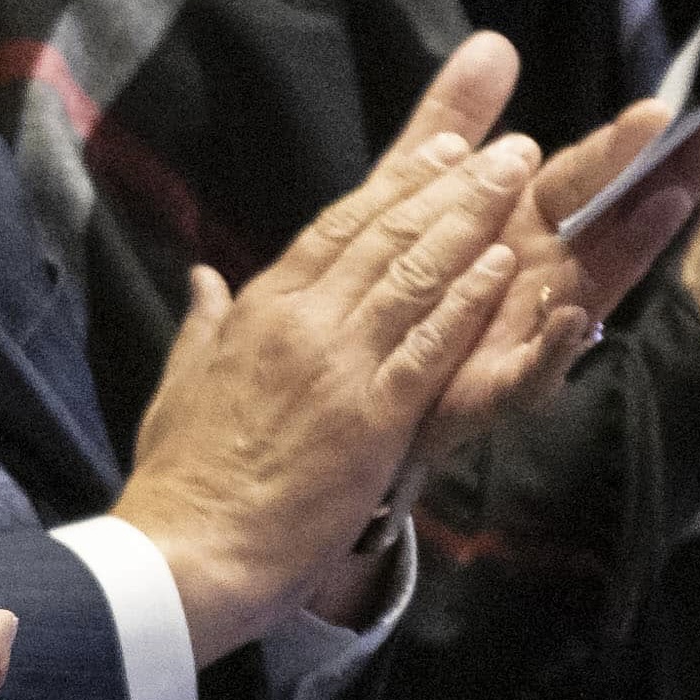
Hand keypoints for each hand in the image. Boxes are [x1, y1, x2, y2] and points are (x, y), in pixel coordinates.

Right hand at [110, 34, 540, 648]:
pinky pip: (429, 346)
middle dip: (450, 185)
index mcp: (258, 311)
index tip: (440, 149)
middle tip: (505, 148)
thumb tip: (203, 279)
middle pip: (386, 236)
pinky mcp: (371, 418)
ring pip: (414, 276)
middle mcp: (302, 323)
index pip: (336, 229)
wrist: (186, 551)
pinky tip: (504, 266)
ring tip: (517, 178)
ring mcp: (338, 366)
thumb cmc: (182, 478)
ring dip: (471, 222)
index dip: (395, 186)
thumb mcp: (181, 384)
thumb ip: (203, 324)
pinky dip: (469, 302)